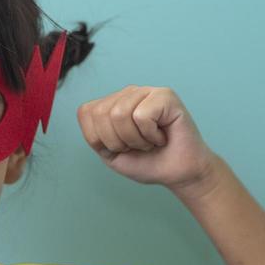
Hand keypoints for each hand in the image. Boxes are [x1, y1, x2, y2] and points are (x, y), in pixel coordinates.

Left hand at [76, 85, 219, 189]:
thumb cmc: (148, 162)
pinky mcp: (165, 95)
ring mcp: (146, 91)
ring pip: (120, 114)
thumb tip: (86, 111)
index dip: (100, 139)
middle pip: (101, 114)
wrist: (178, 173)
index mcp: (112, 104)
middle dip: (118, 141)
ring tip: (150, 140)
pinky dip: (150, 135)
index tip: (122, 147)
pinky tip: (162, 135)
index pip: (86, 112)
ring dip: (136, 139)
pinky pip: (142, 116)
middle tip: (138, 145)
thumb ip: (93, 132)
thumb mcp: (110, 152)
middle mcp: (127, 93)